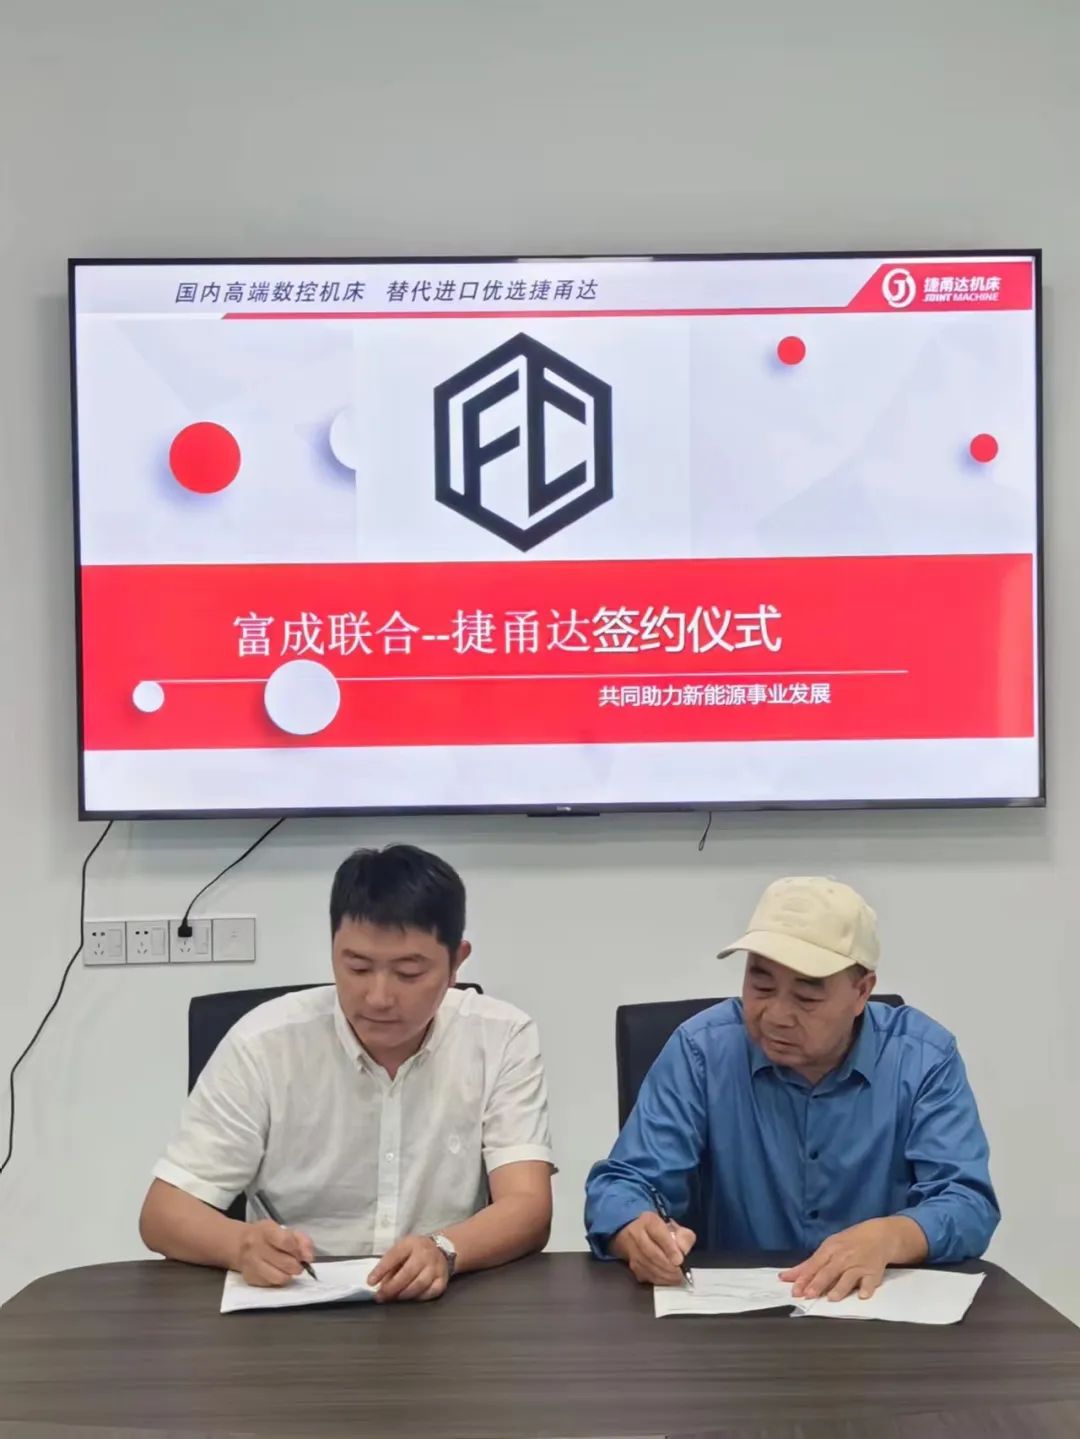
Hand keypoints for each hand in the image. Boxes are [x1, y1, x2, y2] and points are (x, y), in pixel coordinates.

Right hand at [235, 1219, 315, 1287]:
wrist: (240, 1243)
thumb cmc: (268, 1236)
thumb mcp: (286, 1230)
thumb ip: (302, 1241)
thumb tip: (309, 1258)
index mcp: (266, 1230)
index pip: (286, 1241)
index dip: (298, 1250)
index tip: (302, 1254)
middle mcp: (256, 1246)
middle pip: (286, 1263)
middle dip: (297, 1265)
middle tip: (297, 1264)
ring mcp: (251, 1263)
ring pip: (279, 1278)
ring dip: (289, 1275)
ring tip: (288, 1269)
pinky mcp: (249, 1278)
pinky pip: (271, 1284)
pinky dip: (278, 1280)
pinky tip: (276, 1272)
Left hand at [369, 1234, 449, 1302]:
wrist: (441, 1249)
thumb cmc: (415, 1251)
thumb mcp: (402, 1249)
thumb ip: (391, 1265)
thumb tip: (380, 1285)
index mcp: (410, 1244)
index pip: (394, 1256)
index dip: (381, 1270)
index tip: (370, 1282)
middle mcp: (425, 1254)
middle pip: (407, 1273)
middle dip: (391, 1287)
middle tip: (380, 1297)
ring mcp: (436, 1267)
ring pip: (419, 1284)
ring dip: (403, 1295)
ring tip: (393, 1299)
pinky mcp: (443, 1279)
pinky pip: (430, 1292)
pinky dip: (418, 1298)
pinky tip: (410, 1299)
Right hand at [610, 1211, 695, 1286]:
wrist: (634, 1232)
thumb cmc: (659, 1230)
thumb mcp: (674, 1227)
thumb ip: (683, 1236)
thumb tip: (683, 1251)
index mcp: (649, 1221)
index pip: (659, 1234)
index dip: (670, 1249)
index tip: (680, 1260)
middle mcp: (636, 1234)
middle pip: (652, 1253)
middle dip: (668, 1266)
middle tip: (680, 1274)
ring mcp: (631, 1250)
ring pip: (647, 1266)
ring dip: (664, 1275)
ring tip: (677, 1278)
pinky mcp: (631, 1264)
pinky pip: (644, 1275)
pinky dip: (658, 1279)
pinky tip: (667, 1280)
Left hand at [779, 1216, 927, 1301]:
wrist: (878, 1235)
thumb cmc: (848, 1243)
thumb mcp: (828, 1247)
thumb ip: (809, 1264)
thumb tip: (786, 1277)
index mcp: (830, 1249)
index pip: (814, 1265)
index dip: (804, 1278)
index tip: (795, 1290)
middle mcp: (843, 1257)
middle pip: (829, 1271)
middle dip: (818, 1283)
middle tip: (808, 1295)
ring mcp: (859, 1265)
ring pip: (848, 1277)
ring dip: (840, 1287)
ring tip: (832, 1298)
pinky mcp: (874, 1273)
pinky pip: (870, 1282)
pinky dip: (866, 1288)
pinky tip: (862, 1295)